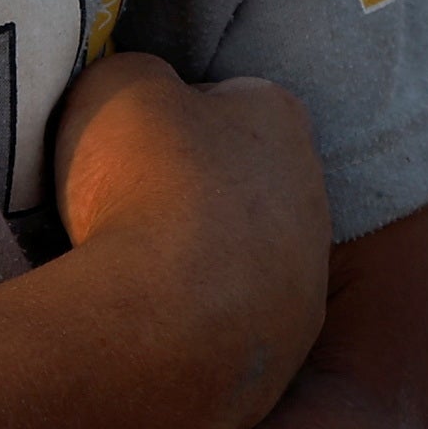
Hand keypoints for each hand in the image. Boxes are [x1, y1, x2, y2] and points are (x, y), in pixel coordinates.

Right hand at [45, 54, 330, 428]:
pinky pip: (234, 321)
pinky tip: (151, 324)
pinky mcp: (286, 349)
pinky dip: (197, 320)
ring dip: (201, 260)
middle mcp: (312, 194)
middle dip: (194, 191)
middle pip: (243, 179)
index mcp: (280, 116)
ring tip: (132, 274)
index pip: (229, 99)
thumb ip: (136, 78)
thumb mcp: (115, 87)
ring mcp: (306, 279)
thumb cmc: (143, 185)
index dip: (172, 117)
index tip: (129, 144)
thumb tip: (145, 97)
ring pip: (246, 255)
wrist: (164, 324)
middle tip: (126, 208)